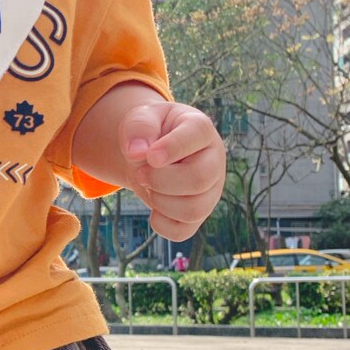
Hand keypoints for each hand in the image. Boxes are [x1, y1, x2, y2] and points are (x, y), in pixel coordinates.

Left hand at [120, 101, 225, 241]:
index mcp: (200, 129)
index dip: (172, 148)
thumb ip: (138, 127)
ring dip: (159, 201)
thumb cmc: (151, 131)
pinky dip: (161, 224)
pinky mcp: (198, 215)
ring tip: (148, 187)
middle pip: (199, 179)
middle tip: (141, 174)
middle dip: (160, 180)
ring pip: (194, 210)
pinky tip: (154, 208)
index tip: (150, 156)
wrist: (152, 150)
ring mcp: (210, 191)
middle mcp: (213, 161)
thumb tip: (136, 152)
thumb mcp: (142, 117)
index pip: (198, 135)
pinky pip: (183, 232)